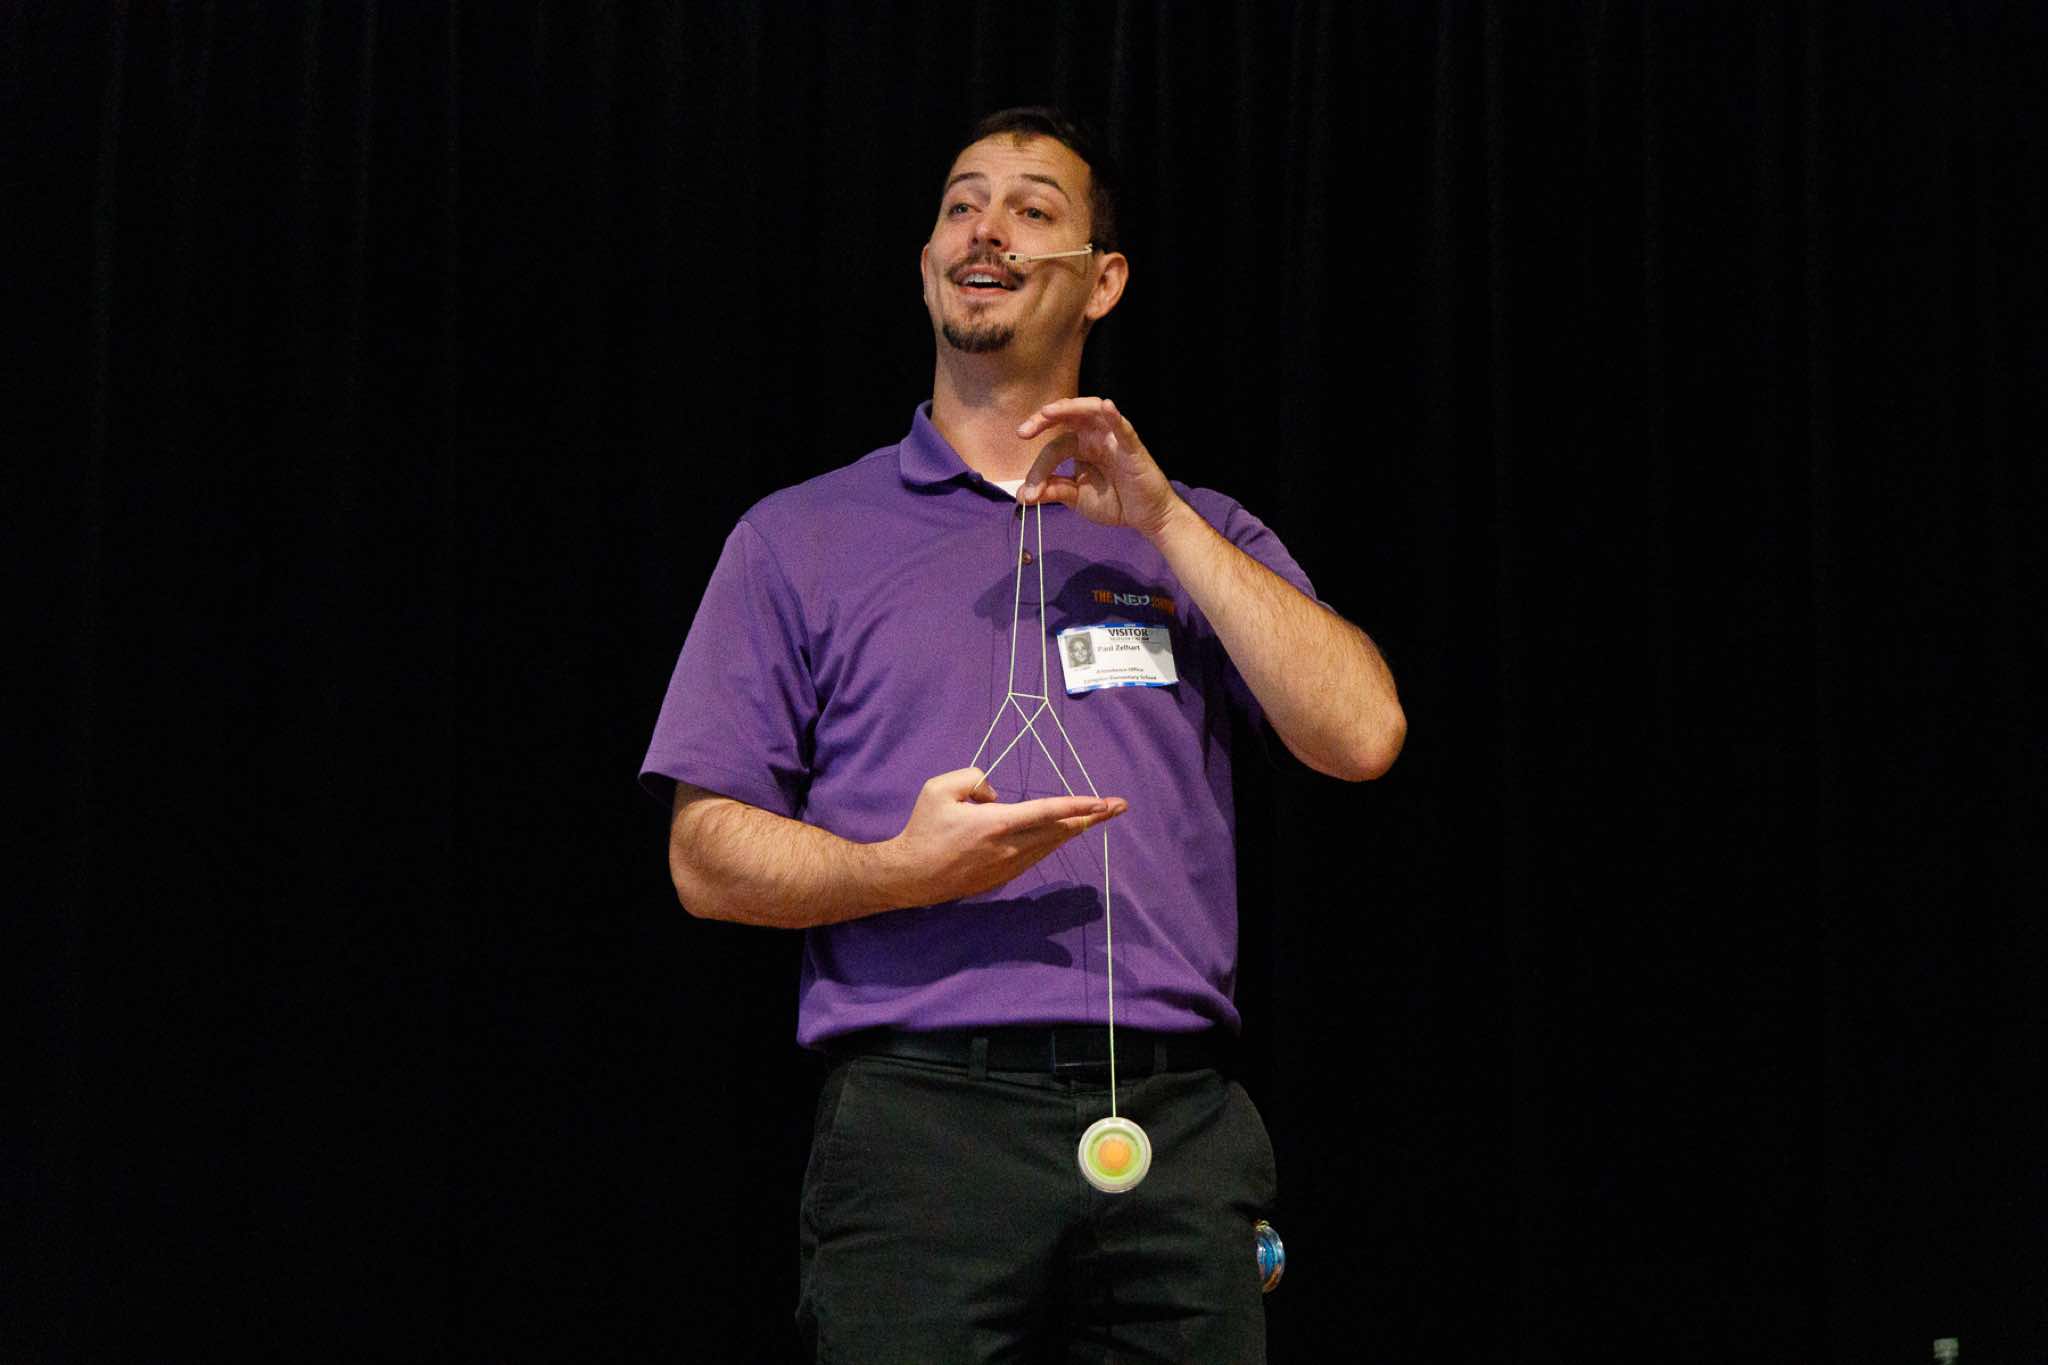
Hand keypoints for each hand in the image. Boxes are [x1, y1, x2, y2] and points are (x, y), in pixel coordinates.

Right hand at [878, 767, 1127, 907]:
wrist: (912, 876)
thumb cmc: (923, 829)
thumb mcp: (939, 788)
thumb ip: (973, 779)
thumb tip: (996, 796)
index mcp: (997, 823)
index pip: (1048, 811)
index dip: (1079, 804)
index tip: (1104, 801)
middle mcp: (1010, 847)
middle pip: (1061, 830)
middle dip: (1092, 817)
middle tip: (1118, 806)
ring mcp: (1009, 865)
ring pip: (1051, 844)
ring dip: (1074, 829)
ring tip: (1095, 816)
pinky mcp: (1003, 876)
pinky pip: (1036, 854)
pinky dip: (1052, 841)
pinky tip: (1059, 832)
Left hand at [1015, 398, 1185, 541]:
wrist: (1146, 517)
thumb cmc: (1114, 501)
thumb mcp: (1076, 498)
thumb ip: (1053, 491)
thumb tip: (1022, 495)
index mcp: (1080, 445)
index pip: (1054, 447)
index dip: (1038, 468)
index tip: (1028, 494)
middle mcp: (1094, 436)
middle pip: (1067, 416)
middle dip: (1043, 419)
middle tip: (1023, 432)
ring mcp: (1113, 438)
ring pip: (1091, 412)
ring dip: (1070, 408)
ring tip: (1048, 412)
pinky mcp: (1132, 447)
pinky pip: (1123, 428)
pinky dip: (1115, 416)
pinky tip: (1106, 406)